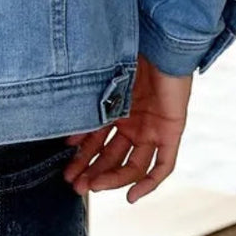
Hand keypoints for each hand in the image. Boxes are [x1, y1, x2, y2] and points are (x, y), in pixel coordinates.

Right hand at [62, 52, 192, 203]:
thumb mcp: (100, 83)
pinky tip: (131, 196)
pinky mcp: (171, 131)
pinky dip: (148, 183)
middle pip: (113, 156)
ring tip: (93, 186)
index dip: (83, 156)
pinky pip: (163, 165)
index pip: (99, 141)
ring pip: (133, 164)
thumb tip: (64, 131)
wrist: (156, 40)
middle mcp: (134, 122)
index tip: (67, 168)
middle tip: (75, 185)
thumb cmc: (125, 51)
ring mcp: (152, 128)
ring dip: (113, 178)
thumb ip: (86, 105)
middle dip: (93, 171)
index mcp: (117, 109)